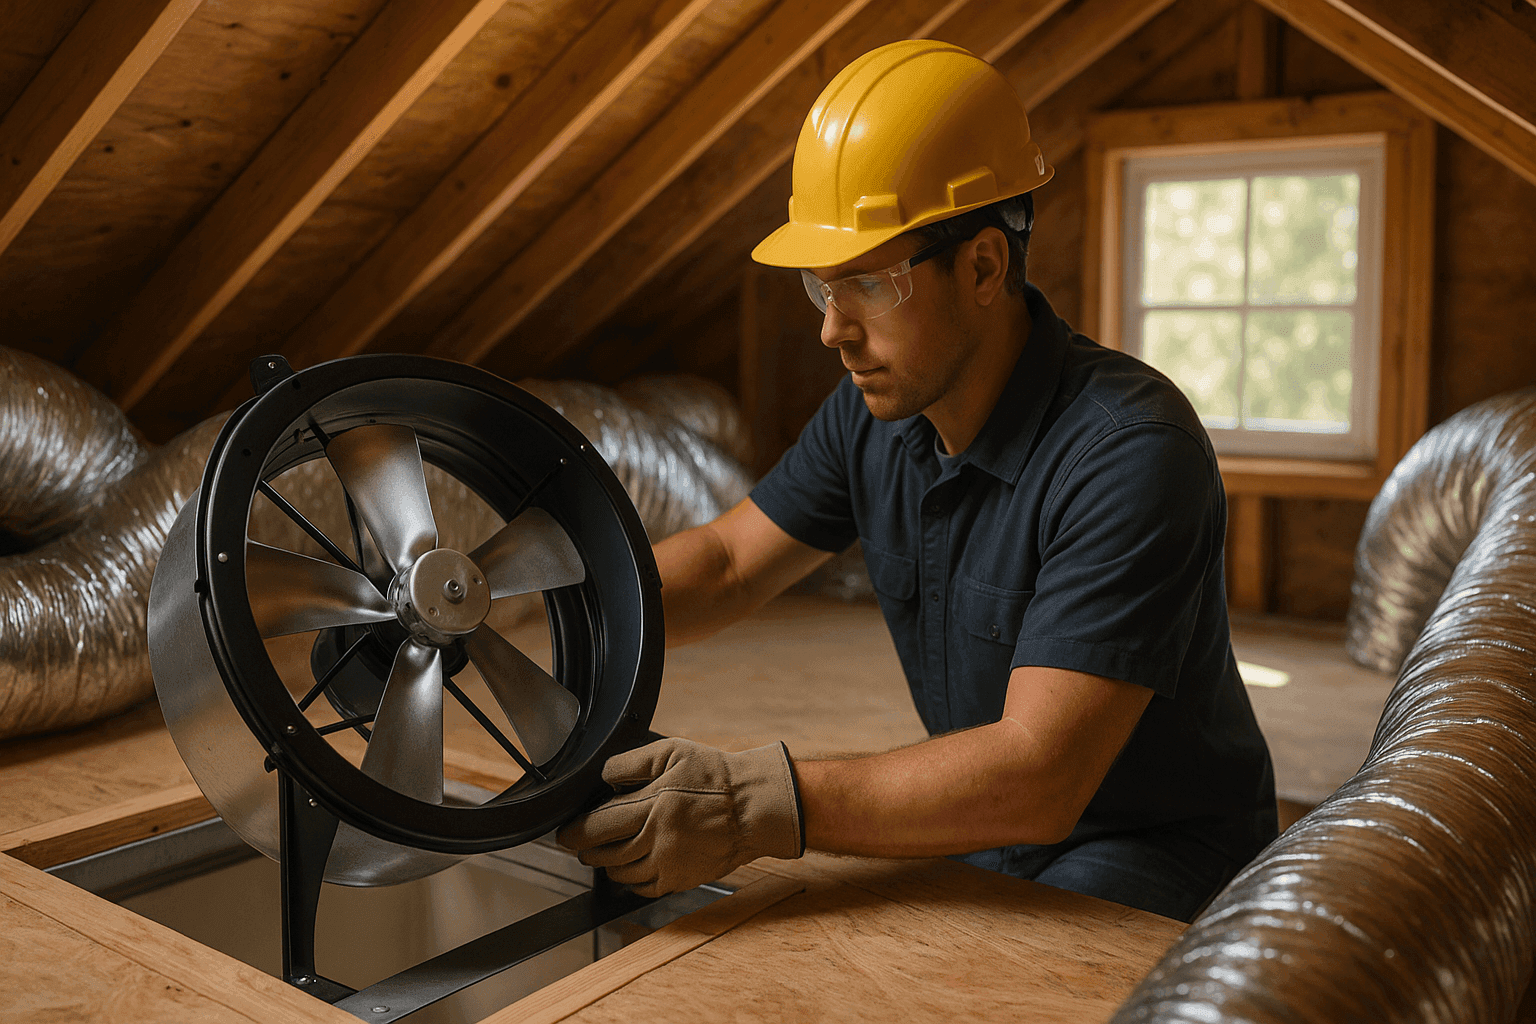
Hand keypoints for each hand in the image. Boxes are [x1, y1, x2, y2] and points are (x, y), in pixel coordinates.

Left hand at [555, 737, 804, 896]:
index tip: (564, 832)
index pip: (599, 825)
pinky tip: (630, 867)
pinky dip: (630, 880)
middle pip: (604, 853)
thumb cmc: (717, 777)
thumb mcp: (674, 752)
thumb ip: (633, 761)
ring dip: (606, 864)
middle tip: (579, 843)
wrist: (754, 807)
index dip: (575, 831)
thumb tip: (605, 776)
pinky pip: (643, 888)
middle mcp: (658, 838)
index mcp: (654, 805)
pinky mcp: (681, 878)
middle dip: (585, 849)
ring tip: (603, 854)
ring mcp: (670, 863)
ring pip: (621, 873)